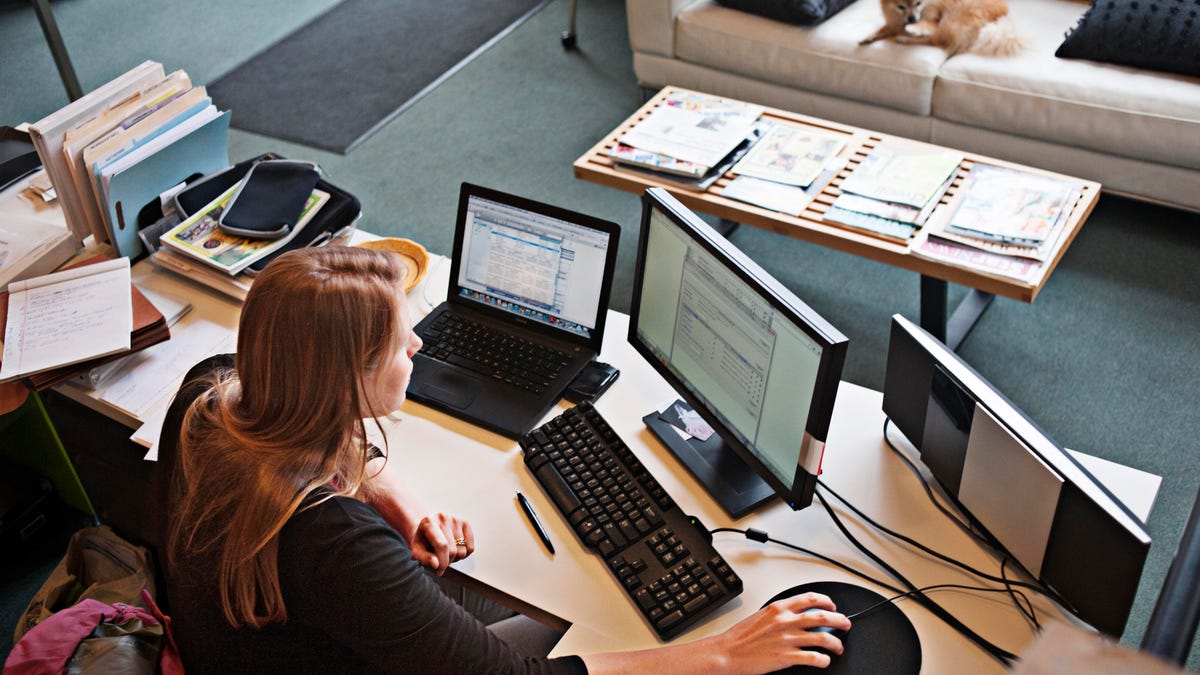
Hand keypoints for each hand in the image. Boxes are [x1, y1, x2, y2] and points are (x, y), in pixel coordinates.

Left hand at [410, 512, 474, 574]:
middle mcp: (443, 518)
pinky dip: (464, 554)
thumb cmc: (421, 540)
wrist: (426, 528)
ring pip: (463, 551)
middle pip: (453, 550)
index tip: (439, 571)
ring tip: (446, 553)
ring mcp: (455, 520)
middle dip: (447, 561)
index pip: (442, 546)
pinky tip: (455, 549)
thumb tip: (436, 564)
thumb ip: (424, 558)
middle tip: (439, 560)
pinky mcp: (465, 523)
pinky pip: (471, 548)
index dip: (443, 562)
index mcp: (429, 522)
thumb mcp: (416, 550)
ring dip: (456, 558)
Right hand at [711, 592, 850, 671]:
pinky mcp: (787, 657)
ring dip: (836, 643)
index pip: (810, 599)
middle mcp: (786, 621)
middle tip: (846, 624)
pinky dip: (823, 660)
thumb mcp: (760, 616)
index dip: (826, 601)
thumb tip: (793, 615)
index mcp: (779, 608)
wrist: (727, 652)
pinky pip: (814, 658)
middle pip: (823, 616)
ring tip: (838, 647)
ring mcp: (788, 639)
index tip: (832, 605)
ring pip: (823, 637)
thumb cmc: (740, 637)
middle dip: (840, 620)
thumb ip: (778, 614)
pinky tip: (824, 661)